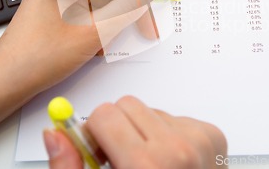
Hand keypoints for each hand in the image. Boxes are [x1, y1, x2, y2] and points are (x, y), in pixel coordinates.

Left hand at [0, 0, 157, 99]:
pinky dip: (102, 21)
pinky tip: (97, 44)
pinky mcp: (61, 3)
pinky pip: (92, 4)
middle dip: (129, 0)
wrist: (8, 78)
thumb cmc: (38, 56)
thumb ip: (126, 9)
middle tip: (144, 27)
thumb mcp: (92, 33)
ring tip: (108, 42)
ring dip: (115, 16)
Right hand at [44, 96, 227, 168]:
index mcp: (145, 167)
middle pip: (126, 105)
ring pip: (151, 110)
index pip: (104, 114)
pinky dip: (168, 135)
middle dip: (117, 129)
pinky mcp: (213, 136)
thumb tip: (55, 134)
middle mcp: (177, 150)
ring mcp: (199, 141)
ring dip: (144, 132)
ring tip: (149, 165)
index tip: (97, 151)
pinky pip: (176, 117)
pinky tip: (169, 163)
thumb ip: (70, 168)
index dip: (94, 134)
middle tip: (121, 159)